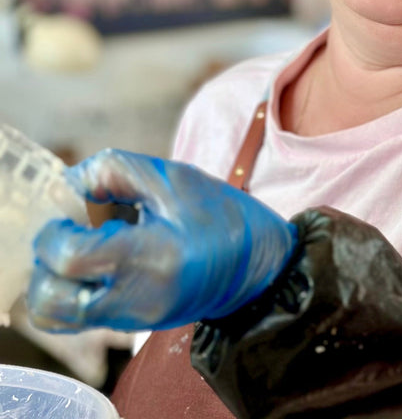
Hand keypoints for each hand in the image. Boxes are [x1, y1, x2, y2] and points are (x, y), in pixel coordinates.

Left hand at [27, 149, 296, 332]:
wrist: (259, 265)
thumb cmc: (223, 215)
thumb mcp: (175, 177)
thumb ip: (114, 171)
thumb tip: (66, 184)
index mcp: (152, 257)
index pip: (71, 257)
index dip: (57, 231)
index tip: (74, 209)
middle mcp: (136, 298)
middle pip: (50, 300)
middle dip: (48, 259)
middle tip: (74, 229)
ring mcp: (131, 319)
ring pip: (56, 312)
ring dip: (56, 275)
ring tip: (89, 243)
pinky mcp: (131, 326)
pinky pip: (78, 314)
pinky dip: (73, 287)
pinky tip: (103, 257)